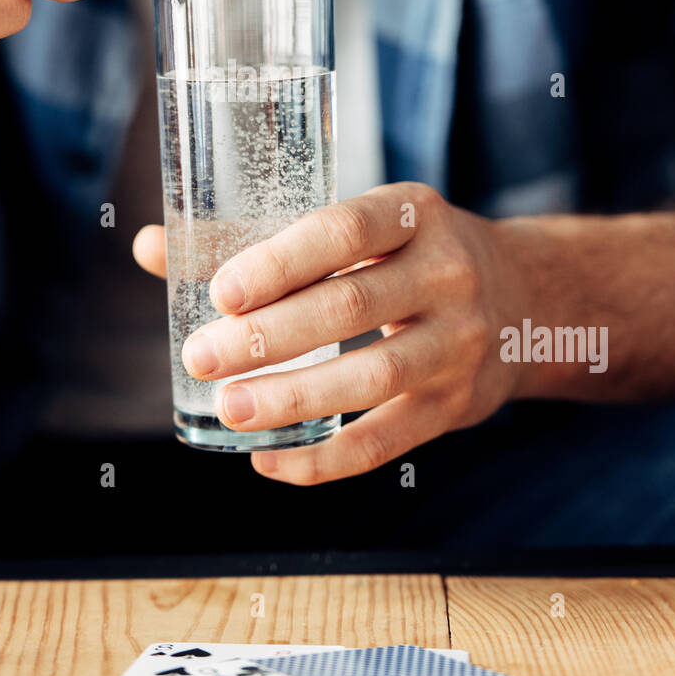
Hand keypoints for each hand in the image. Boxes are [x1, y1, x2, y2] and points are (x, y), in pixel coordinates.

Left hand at [136, 184, 529, 483]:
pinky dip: (324, 460)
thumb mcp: (359, 228)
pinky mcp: (457, 405)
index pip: (342, 232)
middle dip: (268, 337)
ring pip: (371, 379)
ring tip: (228, 410)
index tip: (219, 292)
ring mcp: (459, 343)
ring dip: (292, 399)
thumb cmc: (408, 256)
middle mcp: (446, 273)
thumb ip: (258, 239)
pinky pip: (387, 442)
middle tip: (202, 357)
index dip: (280, 262)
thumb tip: (147, 246)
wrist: (527, 301)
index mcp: (412, 213)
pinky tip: (269, 461)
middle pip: (350, 307)